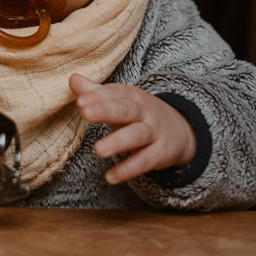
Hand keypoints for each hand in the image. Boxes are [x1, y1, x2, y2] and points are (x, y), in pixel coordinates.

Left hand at [70, 74, 196, 183]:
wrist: (182, 130)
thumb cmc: (139, 114)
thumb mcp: (120, 101)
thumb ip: (95, 92)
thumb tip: (73, 78)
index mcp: (132, 96)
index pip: (115, 92)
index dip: (98, 96)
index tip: (81, 101)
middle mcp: (144, 112)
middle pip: (126, 109)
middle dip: (106, 110)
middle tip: (85, 113)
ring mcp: (154, 132)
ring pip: (137, 135)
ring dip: (118, 142)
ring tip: (98, 150)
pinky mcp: (161, 153)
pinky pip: (145, 161)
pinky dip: (128, 169)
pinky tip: (111, 177)